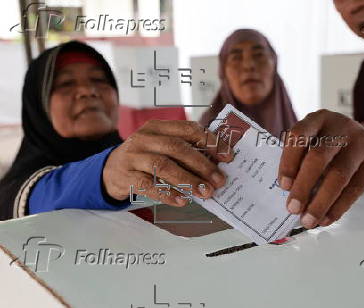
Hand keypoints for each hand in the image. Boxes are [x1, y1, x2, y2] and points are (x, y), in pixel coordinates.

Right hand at [103, 120, 233, 206]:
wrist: (109, 170)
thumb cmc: (145, 158)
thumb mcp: (161, 147)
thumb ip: (184, 151)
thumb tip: (216, 165)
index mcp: (158, 127)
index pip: (189, 129)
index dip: (210, 141)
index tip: (228, 156)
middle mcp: (145, 138)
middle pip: (178, 148)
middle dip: (202, 165)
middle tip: (219, 180)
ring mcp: (133, 156)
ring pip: (164, 165)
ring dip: (188, 180)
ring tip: (205, 192)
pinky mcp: (126, 175)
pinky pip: (148, 184)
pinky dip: (167, 193)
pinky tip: (182, 201)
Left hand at [278, 110, 363, 228]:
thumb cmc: (332, 146)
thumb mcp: (314, 143)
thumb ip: (300, 161)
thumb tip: (287, 193)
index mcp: (317, 120)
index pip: (298, 135)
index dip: (289, 161)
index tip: (283, 185)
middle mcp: (340, 126)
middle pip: (319, 156)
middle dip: (303, 186)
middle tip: (292, 208)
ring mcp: (361, 142)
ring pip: (338, 175)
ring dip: (321, 202)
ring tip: (309, 220)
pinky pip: (354, 189)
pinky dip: (338, 207)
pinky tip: (326, 218)